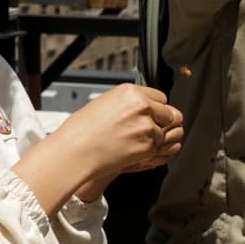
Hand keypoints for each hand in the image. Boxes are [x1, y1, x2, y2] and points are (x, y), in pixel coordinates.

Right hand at [15, 84, 182, 214]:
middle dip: (160, 123)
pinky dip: (148, 152)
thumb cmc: (84, 129)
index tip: (148, 116)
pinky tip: (129, 150)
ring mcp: (146, 126)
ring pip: (164, 133)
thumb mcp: (107, 103)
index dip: (155, 109)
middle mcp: (142, 106)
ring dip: (153, 139)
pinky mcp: (147, 146)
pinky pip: (157, 148)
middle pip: (169, 114)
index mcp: (131, 91)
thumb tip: (148, 105)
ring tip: (130, 142)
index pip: (161, 97)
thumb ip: (130, 102)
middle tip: (143, 131)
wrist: (75, 151)